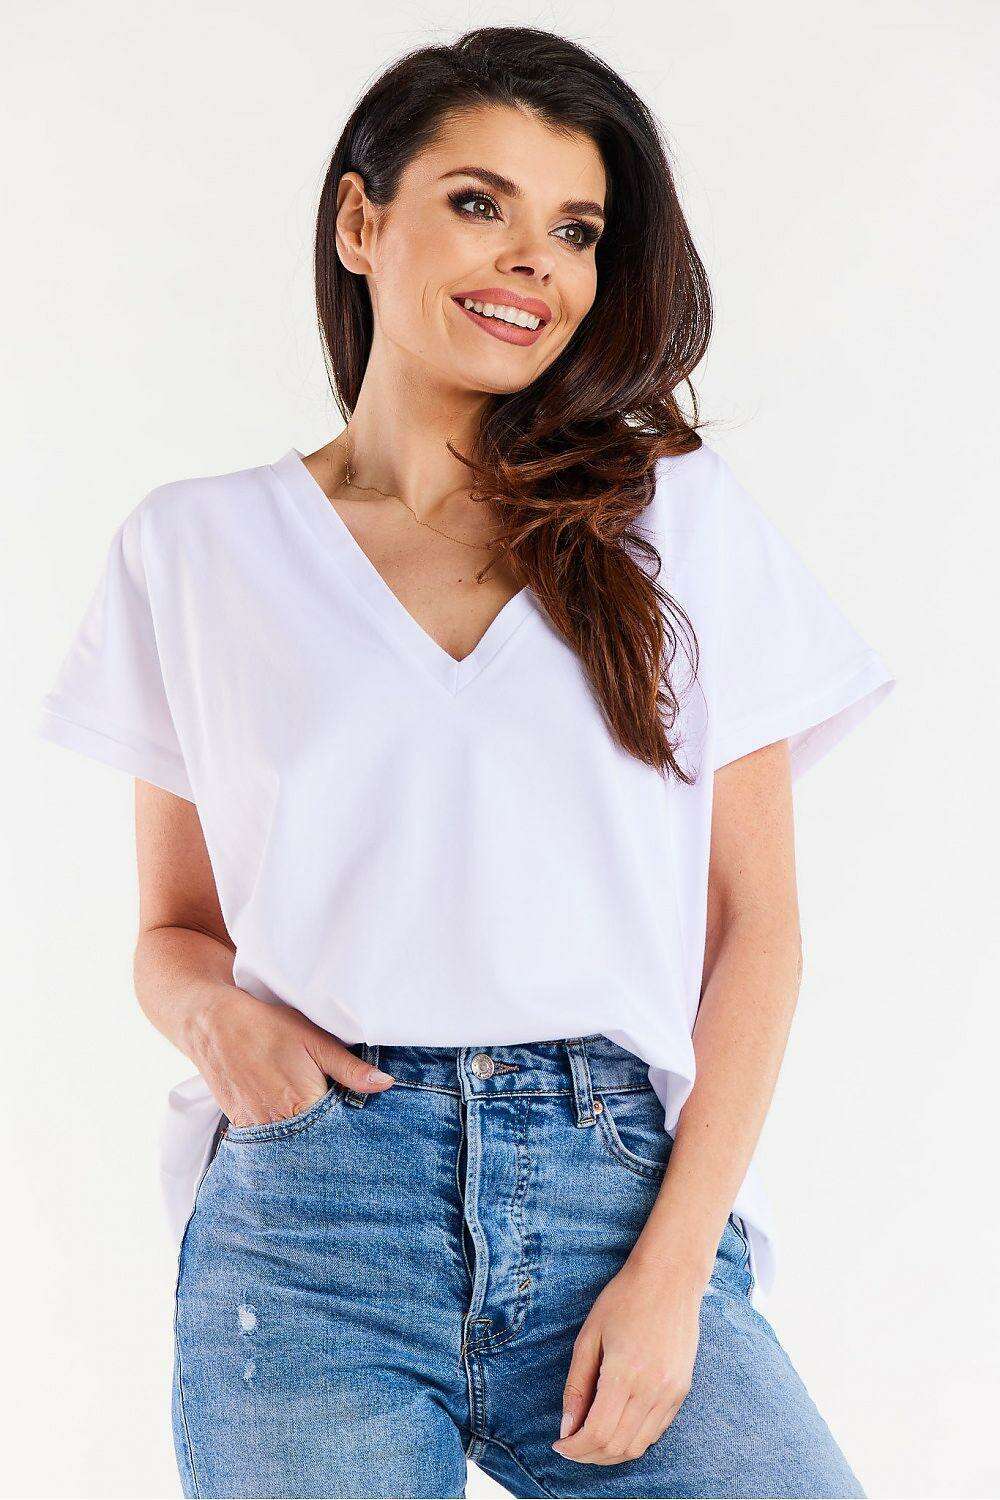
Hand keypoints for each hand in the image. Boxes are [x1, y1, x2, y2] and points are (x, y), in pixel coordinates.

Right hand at [187, 989, 394, 1127]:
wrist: (214, 1025)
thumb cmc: (268, 1027)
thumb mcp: (315, 1040)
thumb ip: (350, 1068)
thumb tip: (386, 1085)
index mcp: (303, 1103)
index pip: (338, 1130)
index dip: (351, 1127)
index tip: (360, 1123)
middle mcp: (279, 1124)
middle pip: (315, 1142)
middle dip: (330, 1137)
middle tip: (341, 1126)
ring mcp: (257, 1129)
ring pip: (292, 1145)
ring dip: (306, 1138)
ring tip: (316, 1124)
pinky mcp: (241, 1126)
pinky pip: (269, 1142)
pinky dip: (283, 1137)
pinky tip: (292, 1125)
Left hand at [551, 1254, 703, 1465]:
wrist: (669, 1279)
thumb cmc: (623, 1300)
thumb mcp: (589, 1336)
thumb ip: (576, 1385)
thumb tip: (567, 1427)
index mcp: (624, 1374)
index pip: (597, 1433)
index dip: (574, 1448)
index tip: (559, 1444)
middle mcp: (652, 1389)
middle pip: (617, 1446)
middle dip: (588, 1455)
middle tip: (570, 1446)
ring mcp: (671, 1393)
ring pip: (638, 1446)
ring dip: (610, 1454)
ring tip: (589, 1442)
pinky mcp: (682, 1391)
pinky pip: (656, 1432)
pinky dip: (633, 1440)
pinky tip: (616, 1428)